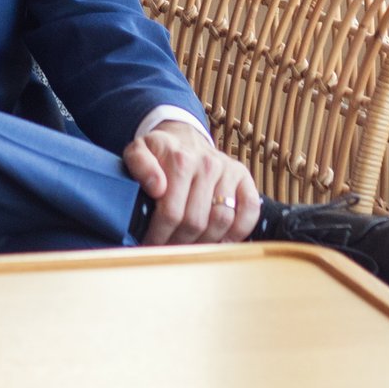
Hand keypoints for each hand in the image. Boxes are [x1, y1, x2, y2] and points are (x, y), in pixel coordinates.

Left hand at [123, 118, 263, 245]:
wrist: (185, 138)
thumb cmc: (161, 153)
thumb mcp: (139, 150)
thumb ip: (139, 164)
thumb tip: (156, 187)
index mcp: (181, 160)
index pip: (171, 212)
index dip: (160, 235)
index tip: (152, 244)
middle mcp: (208, 164)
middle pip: (195, 221)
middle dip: (179, 242)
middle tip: (169, 249)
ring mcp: (229, 171)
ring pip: (221, 221)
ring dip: (205, 242)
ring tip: (190, 246)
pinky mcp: (244, 178)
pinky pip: (249, 211)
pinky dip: (239, 231)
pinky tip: (222, 241)